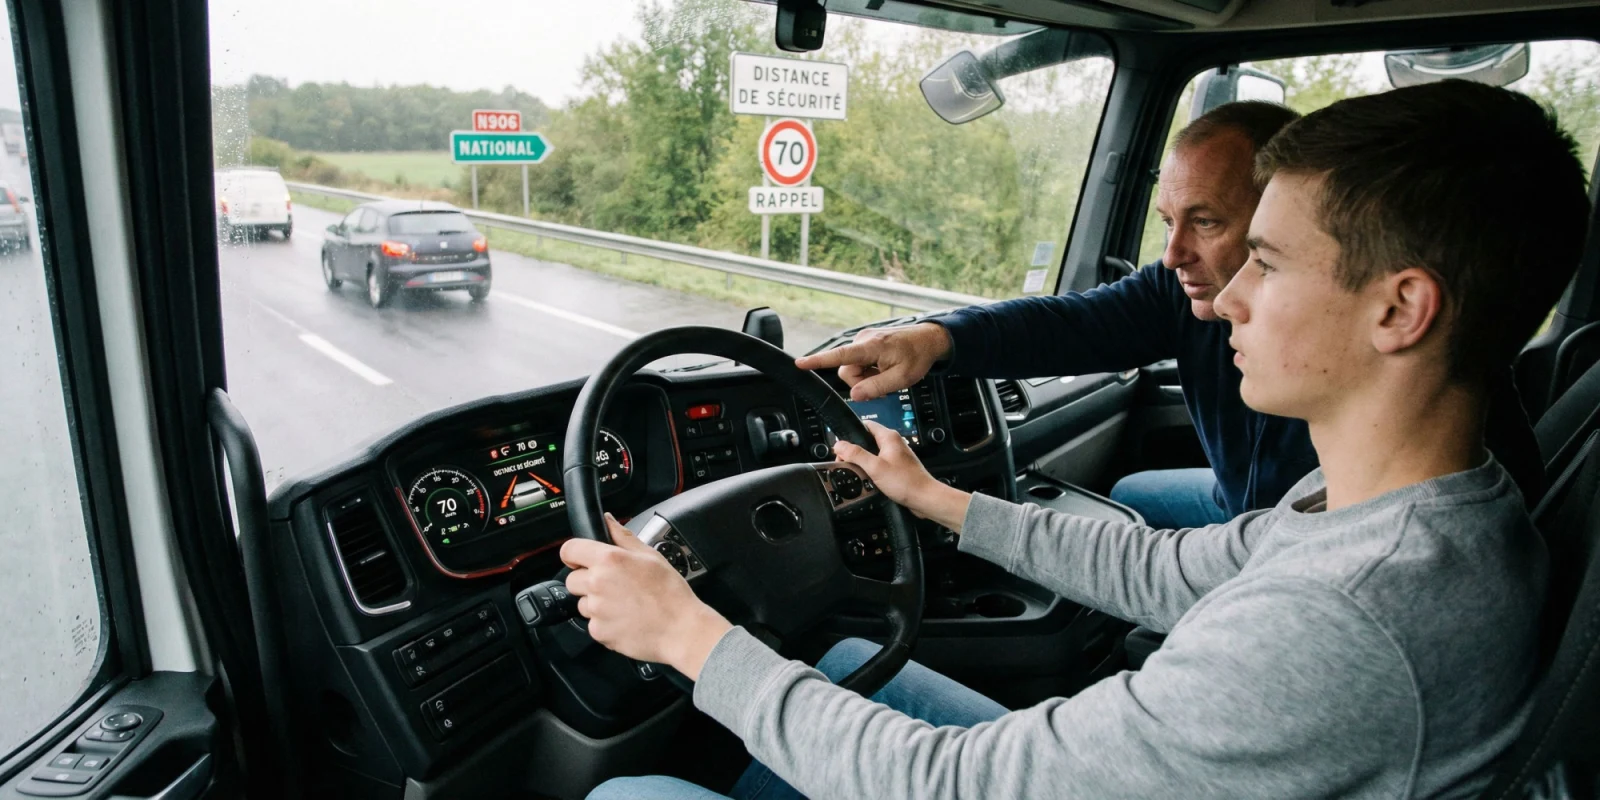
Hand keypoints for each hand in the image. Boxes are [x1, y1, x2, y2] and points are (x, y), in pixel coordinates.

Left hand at [561, 514, 732, 680]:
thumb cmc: (670, 593)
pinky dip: (605, 623)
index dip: (574, 554)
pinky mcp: (599, 632)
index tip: (580, 560)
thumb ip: (623, 536)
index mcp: (608, 560)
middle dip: (588, 581)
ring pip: (583, 603)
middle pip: (573, 580)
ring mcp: (596, 610)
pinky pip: (593, 624)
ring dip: (597, 603)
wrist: (680, 630)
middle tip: (614, 585)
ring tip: (624, 604)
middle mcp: (597, 584)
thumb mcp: (651, 556)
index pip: (569, 550)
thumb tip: (607, 520)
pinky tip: (626, 619)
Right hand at [795, 323, 951, 400]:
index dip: (818, 361)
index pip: (839, 355)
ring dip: (866, 377)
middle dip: (861, 382)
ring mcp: (864, 340)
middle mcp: (863, 340)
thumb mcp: (901, 378)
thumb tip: (854, 395)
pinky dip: (869, 370)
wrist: (929, 339)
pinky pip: (859, 362)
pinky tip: (884, 369)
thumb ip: (876, 387)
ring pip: (852, 368)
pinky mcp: (866, 342)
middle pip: (846, 370)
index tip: (799, 363)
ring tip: (886, 374)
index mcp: (871, 347)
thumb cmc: (918, 356)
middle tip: (883, 385)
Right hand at [833, 421, 971, 530]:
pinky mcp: (897, 467)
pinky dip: (871, 471)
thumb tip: (839, 445)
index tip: (841, 447)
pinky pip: (879, 465)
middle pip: (867, 441)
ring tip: (856, 474)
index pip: (865, 425)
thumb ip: (855, 454)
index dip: (851, 434)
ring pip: (872, 454)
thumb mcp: (875, 467)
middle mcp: (893, 443)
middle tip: (845, 463)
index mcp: (888, 437)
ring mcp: (896, 455)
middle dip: (854, 452)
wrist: (924, 498)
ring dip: (862, 463)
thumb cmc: (905, 482)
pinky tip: (867, 481)